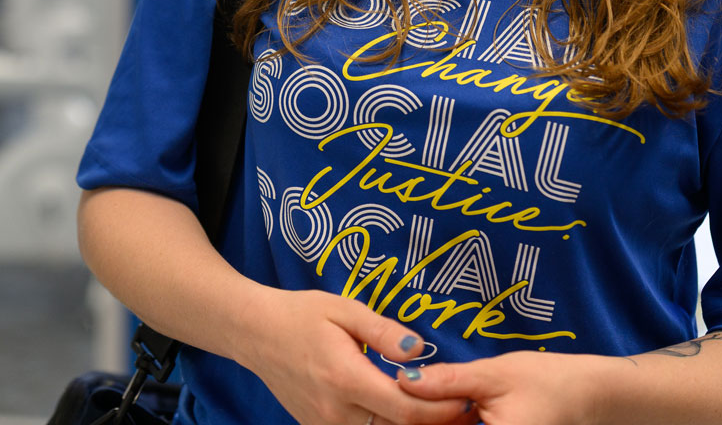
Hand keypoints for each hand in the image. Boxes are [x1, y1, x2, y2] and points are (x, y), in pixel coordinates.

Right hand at [236, 289, 477, 424]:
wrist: (255, 333)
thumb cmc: (301, 315)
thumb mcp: (344, 309)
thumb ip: (384, 331)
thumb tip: (419, 350)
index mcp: (345, 378)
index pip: (405, 410)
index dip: (442, 411)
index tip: (466, 398)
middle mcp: (336, 411)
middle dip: (435, 423)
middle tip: (465, 410)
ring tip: (440, 413)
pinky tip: (403, 414)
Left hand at [397, 350, 620, 424]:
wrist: (590, 396)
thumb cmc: (548, 381)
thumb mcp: (494, 375)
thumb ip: (448, 382)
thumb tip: (403, 380)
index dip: (412, 422)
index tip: (395, 409)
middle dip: (421, 423)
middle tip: (405, 406)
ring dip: (435, 424)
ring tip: (427, 410)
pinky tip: (447, 415)